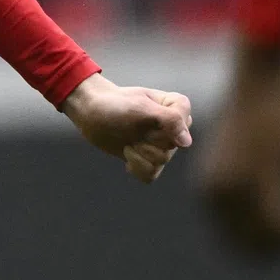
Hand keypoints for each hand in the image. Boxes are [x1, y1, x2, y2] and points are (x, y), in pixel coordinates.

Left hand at [59, 73, 193, 183]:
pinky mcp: (149, 160)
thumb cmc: (116, 104)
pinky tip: (127, 154)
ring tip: (128, 140)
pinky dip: (135, 166)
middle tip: (132, 128)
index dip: (160, 127)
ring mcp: (161, 145)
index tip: (144, 115)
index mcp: (177, 108)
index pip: (182, 128)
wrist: (92, 113)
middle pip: (169, 149)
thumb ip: (170, 120)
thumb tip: (186, 143)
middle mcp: (174, 128)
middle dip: (145, 141)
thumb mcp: (142, 108)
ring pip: (160, 163)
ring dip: (137, 153)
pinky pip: (151, 175)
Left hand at [199, 38, 279, 258]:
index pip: (237, 242)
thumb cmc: (259, 108)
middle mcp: (214, 194)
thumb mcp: (248, 154)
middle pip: (256, 246)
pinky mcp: (256, 179)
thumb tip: (267, 224)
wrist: (258, 74)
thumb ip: (249, 185)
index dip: (274, 246)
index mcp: (208, 189)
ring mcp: (232, 188)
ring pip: (276, 238)